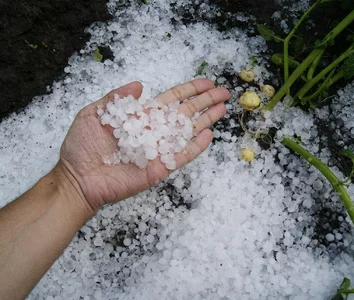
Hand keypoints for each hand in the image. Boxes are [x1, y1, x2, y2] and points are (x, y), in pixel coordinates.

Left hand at [57, 79, 229, 211]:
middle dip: (205, 102)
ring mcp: (159, 150)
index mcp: (141, 116)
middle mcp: (154, 131)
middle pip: (186, 113)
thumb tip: (139, 84)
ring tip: (223, 109)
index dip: (190, 90)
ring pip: (187, 132)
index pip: (172, 100)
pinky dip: (196, 147)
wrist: (77, 178)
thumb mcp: (94, 114)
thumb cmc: (82, 146)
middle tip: (224, 92)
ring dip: (206, 120)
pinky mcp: (160, 168)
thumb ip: (116, 98)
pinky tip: (209, 135)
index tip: (207, 83)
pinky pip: (182, 156)